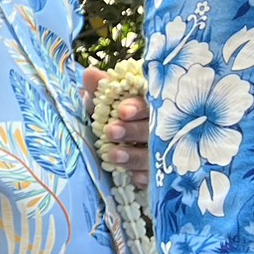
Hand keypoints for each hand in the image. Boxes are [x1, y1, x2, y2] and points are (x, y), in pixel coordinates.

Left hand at [83, 67, 150, 188]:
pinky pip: (157, 178)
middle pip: (151, 130)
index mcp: (151, 107)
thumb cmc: (121, 119)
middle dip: (132, 130)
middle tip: (111, 131)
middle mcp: (161, 129)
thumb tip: (89, 75)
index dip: (137, 107)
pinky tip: (134, 177)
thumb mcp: (110, 104)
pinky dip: (145, 177)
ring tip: (113, 155)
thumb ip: (100, 91)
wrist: (133, 152)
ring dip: (133, 156)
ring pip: (152, 155)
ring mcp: (164, 153)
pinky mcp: (162, 175)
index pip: (149, 104)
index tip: (122, 110)